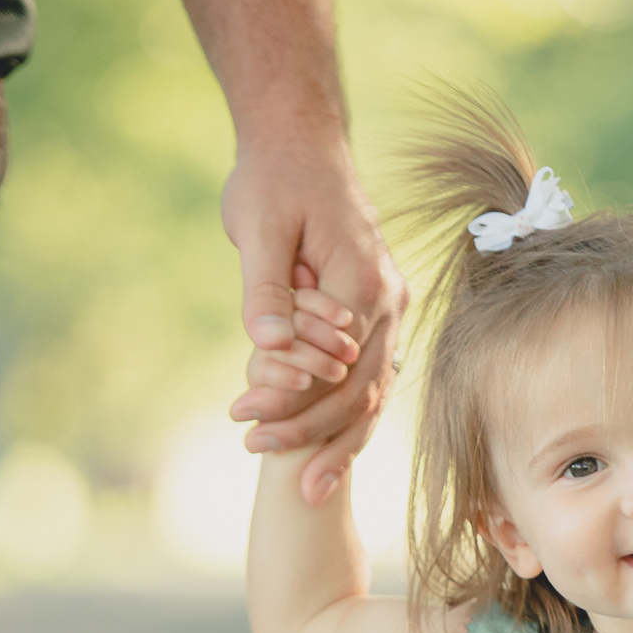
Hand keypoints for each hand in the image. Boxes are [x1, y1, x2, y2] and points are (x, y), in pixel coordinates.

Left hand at [222, 137, 409, 503]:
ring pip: (373, 394)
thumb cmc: (276, 179)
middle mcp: (390, 304)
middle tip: (258, 455)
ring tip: (310, 489)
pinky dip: (350, 419)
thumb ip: (267, 291)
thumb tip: (266, 350)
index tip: (241, 419)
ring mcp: (390, 313)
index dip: (290, 399)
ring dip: (339, 441)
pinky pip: (371, 381)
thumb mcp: (260, 228)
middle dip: (314, 434)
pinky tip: (328, 455)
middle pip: (360, 390)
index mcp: (365, 283)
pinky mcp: (376, 317)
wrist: (302, 144)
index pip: (334, 364)